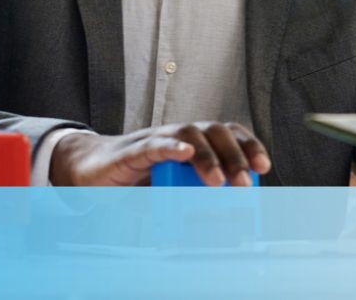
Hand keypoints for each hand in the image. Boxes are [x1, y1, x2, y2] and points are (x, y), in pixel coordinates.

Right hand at [51, 122, 270, 186]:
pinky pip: (154, 144)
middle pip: (215, 132)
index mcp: (193, 141)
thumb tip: (222, 222)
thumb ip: (193, 197)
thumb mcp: (172, 187)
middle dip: (234, 156)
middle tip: (243, 183)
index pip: (228, 134)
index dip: (248, 145)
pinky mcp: (133, 150)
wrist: (91, 169)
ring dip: (208, 156)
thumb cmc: (135, 177)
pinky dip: (171, 147)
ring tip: (218, 181)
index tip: (264, 166)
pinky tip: (184, 152)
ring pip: (189, 135)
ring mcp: (157, 139)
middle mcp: (179, 134)